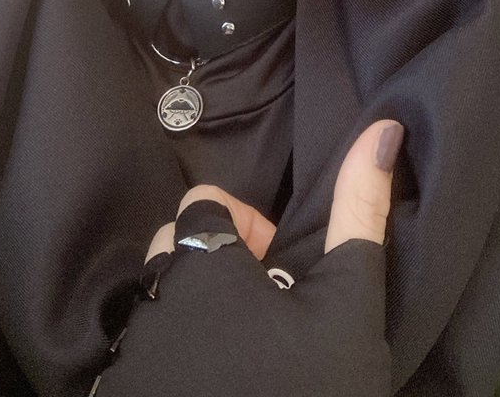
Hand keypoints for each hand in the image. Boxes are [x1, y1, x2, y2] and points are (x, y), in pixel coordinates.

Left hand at [94, 120, 402, 396]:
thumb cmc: (311, 389)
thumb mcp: (348, 304)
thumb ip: (358, 212)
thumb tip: (382, 129)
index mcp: (201, 265)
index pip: (204, 205)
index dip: (245, 228)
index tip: (277, 270)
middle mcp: (152, 299)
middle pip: (173, 251)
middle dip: (213, 269)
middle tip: (262, 316)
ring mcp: (129, 354)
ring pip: (155, 302)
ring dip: (190, 315)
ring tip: (240, 355)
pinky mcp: (117, 395)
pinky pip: (135, 356)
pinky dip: (166, 361)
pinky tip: (210, 385)